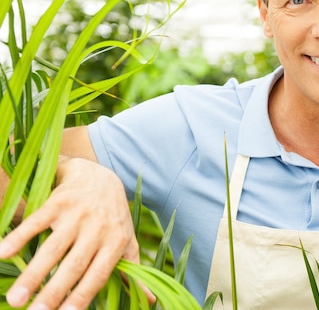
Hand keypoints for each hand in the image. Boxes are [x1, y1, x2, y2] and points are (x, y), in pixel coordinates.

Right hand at [0, 156, 148, 308]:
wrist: (100, 175)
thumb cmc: (114, 216)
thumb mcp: (127, 241)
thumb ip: (133, 270)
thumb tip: (150, 301)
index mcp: (115, 242)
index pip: (98, 274)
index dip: (83, 295)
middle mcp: (98, 229)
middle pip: (73, 266)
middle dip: (53, 292)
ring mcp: (77, 214)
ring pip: (53, 248)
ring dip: (33, 274)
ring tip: (15, 299)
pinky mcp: (58, 202)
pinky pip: (37, 221)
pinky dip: (19, 237)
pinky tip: (3, 253)